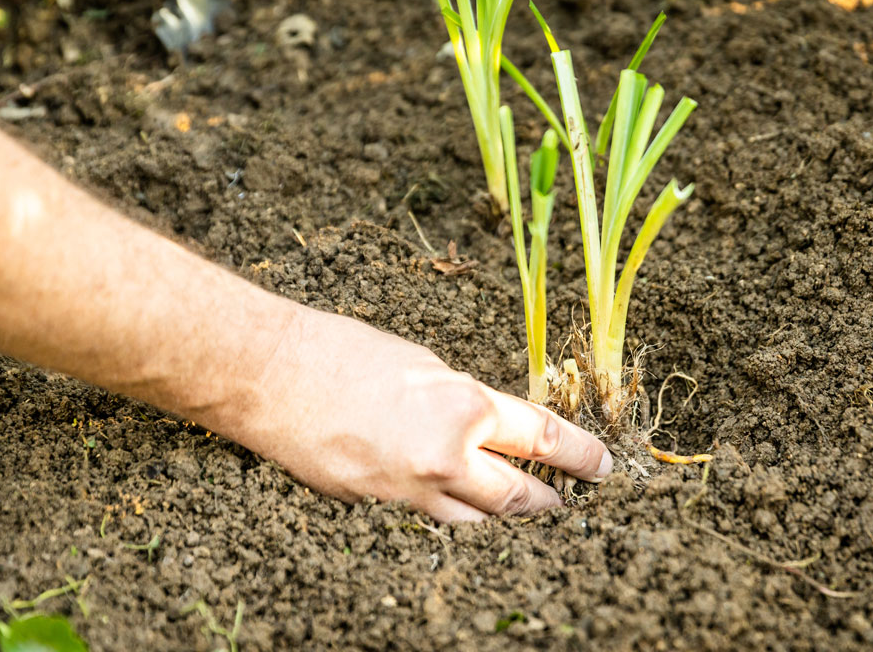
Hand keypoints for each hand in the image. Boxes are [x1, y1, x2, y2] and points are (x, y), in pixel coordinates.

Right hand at [198, 305, 612, 521]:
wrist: (268, 373)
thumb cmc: (342, 351)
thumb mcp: (423, 364)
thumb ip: (464, 400)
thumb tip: (491, 425)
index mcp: (463, 407)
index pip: (543, 439)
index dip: (581, 455)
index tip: (603, 465)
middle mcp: (443, 458)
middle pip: (517, 496)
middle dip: (548, 500)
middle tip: (565, 501)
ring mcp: (405, 492)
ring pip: (475, 521)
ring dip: (500, 517)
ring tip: (519, 512)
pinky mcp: (373, 509)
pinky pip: (425, 522)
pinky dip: (449, 517)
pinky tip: (456, 509)